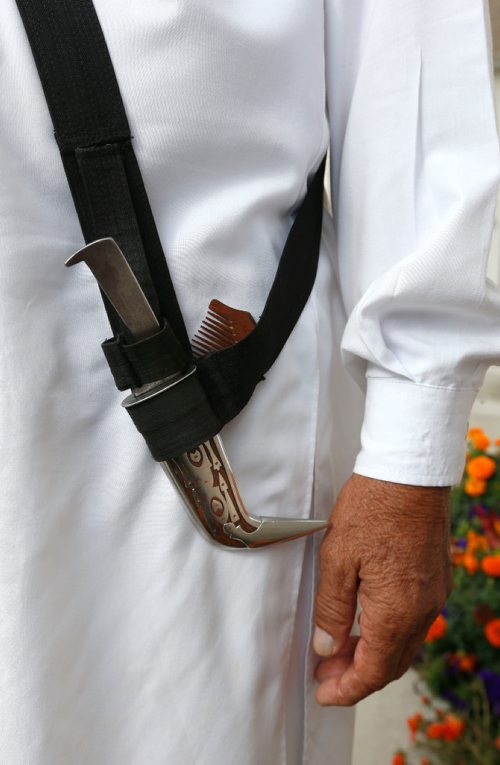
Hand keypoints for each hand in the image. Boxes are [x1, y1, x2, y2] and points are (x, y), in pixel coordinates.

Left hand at [313, 472, 451, 705]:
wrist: (410, 471)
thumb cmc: (372, 508)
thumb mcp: (337, 558)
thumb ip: (332, 609)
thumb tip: (327, 648)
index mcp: (397, 611)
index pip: (373, 670)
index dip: (346, 689)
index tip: (322, 694)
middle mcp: (422, 610)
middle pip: (391, 663)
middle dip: (357, 676)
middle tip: (325, 675)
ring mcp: (434, 594)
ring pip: (404, 643)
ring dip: (373, 654)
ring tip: (340, 650)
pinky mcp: (436, 577)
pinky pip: (414, 621)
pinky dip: (389, 633)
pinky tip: (366, 621)